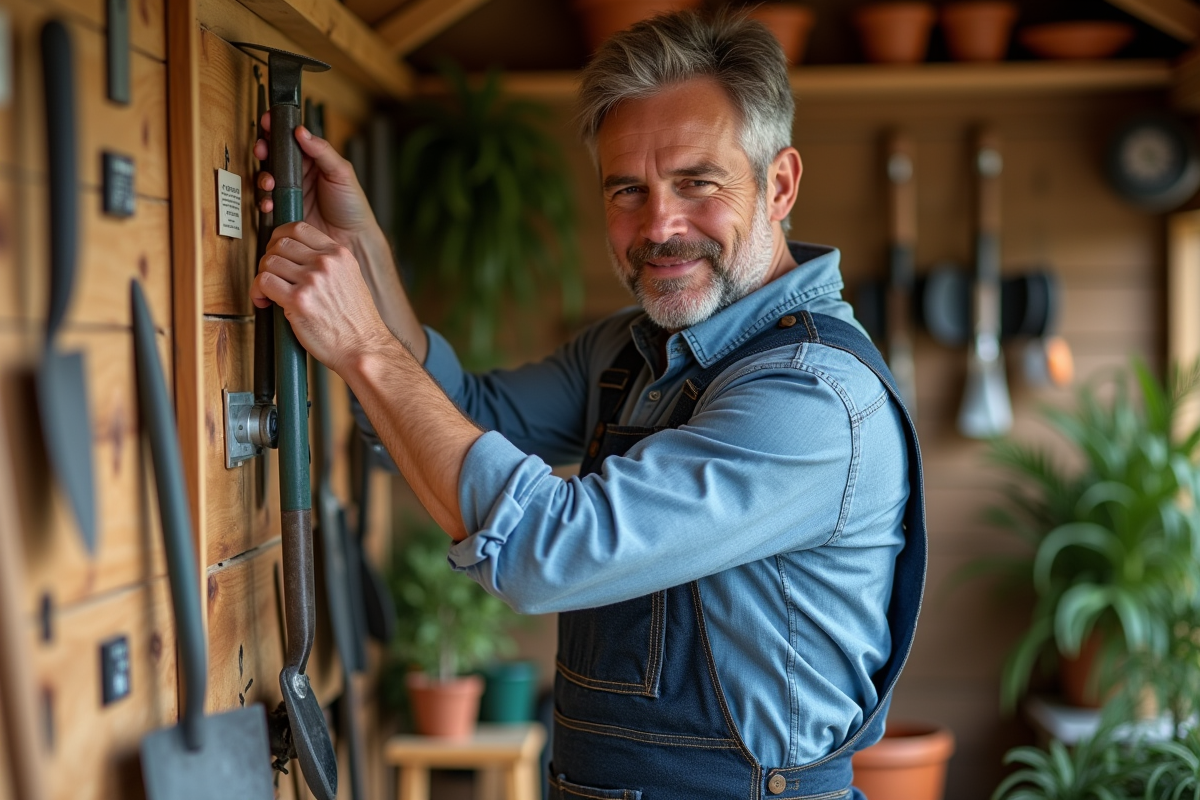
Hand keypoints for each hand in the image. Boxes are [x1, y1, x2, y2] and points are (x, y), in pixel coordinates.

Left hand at [251, 221, 393, 374]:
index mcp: (339, 254)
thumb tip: (297, 256)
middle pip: (280, 244)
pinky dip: (257, 292)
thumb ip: (329, 264)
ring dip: (262, 276)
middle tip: (272, 275)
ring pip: (269, 262)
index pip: (299, 228)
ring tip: (268, 292)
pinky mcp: (298, 301)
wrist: (364, 347)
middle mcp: (326, 263)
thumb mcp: (351, 279)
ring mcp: (312, 281)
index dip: (280, 237)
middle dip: (269, 258)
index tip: (276, 249)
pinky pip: (263, 282)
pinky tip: (264, 301)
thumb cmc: (356, 321)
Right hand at [254, 115, 375, 248]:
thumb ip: (322, 151)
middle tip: (262, 149)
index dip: (277, 128)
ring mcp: (290, 193)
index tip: (267, 121)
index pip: (291, 139)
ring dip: (263, 177)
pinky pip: (268, 203)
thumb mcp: (342, 173)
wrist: (352, 239)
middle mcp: (299, 175)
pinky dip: (265, 201)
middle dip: (264, 150)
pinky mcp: (285, 211)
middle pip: (274, 156)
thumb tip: (301, 131)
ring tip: (270, 182)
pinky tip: (270, 203)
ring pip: (267, 178)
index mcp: (313, 160)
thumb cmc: (352, 205)